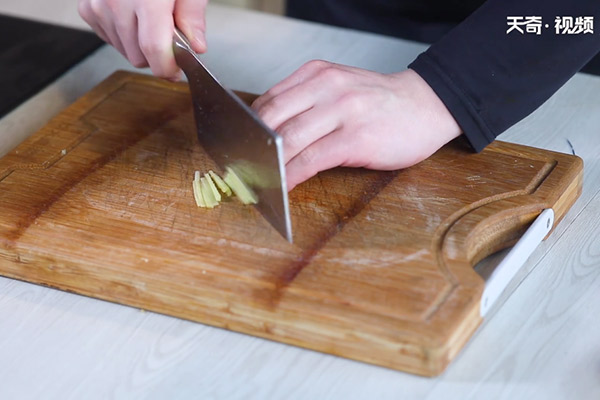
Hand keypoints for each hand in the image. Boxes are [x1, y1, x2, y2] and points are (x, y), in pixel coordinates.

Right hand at [78, 0, 207, 79]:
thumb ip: (193, 16)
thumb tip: (196, 46)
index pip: (154, 51)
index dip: (168, 69)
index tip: (178, 71)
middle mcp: (118, 3)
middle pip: (139, 57)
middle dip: (158, 55)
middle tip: (170, 36)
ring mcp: (99, 5)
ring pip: (124, 51)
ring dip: (140, 46)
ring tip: (152, 20)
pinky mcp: (88, 7)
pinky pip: (109, 38)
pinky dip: (124, 35)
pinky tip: (134, 17)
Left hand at [252, 61, 461, 190]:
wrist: (428, 104)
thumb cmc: (381, 103)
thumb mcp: (341, 87)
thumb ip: (308, 102)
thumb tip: (272, 132)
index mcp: (318, 74)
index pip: (270, 99)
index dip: (249, 126)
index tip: (240, 145)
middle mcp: (327, 87)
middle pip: (272, 118)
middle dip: (252, 146)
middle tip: (242, 166)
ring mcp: (342, 111)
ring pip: (290, 139)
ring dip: (269, 164)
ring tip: (258, 180)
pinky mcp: (356, 138)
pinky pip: (313, 159)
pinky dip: (293, 175)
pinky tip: (285, 185)